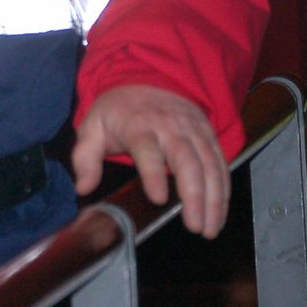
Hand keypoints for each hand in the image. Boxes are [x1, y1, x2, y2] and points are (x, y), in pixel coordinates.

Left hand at [72, 84, 229, 237]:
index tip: (159, 199)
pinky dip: (223, 189)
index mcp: (138, 125)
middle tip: (194, 227)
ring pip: (210, 165)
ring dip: (213, 199)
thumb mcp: (92, 127)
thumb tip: (83, 188)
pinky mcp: (208, 134)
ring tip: (209, 229)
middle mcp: (170, 127)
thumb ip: (86, 158)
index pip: (147, 150)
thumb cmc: (118, 111)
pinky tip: (220, 212)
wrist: (147, 78)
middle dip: (194, 195)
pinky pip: (221, 163)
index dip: (154, 174)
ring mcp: (193, 130)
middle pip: (187, 161)